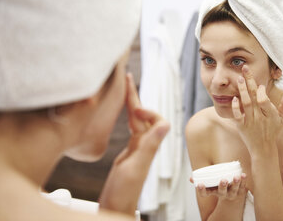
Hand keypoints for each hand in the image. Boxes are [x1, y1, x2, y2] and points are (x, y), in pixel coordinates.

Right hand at [99, 73, 169, 214]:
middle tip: (126, 78)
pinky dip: (127, 116)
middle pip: (143, 115)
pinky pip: (131, 128)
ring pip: (136, 120)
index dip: (147, 109)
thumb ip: (150, 146)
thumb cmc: (125, 190)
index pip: (156, 119)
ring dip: (131, 103)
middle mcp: (145, 144)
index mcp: (148, 145)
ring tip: (124, 88)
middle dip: (135, 96)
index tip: (135, 107)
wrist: (116, 204)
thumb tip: (166, 123)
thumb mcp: (137, 166)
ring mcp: (137, 147)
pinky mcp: (129, 151)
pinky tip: (124, 111)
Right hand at [192, 174, 246, 201]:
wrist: (232, 194)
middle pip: (222, 192)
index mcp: (213, 192)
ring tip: (236, 177)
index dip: (202, 190)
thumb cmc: (218, 186)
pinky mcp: (240, 190)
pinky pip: (242, 186)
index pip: (205, 194)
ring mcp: (231, 193)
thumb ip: (201, 180)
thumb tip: (190, 178)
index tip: (199, 184)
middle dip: (222, 186)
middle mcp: (222, 194)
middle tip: (222, 180)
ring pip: (234, 190)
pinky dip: (243, 180)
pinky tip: (243, 175)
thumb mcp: (209, 185)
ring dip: (235, 183)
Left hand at [231, 65, 282, 154]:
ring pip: (246, 104)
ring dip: (242, 90)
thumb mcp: (280, 119)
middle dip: (250, 82)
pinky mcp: (241, 126)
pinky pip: (238, 116)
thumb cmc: (272, 131)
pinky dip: (236, 107)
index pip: (265, 100)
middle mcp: (260, 117)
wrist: (263, 149)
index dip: (261, 92)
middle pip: (254, 97)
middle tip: (245, 69)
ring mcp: (250, 122)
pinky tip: (234, 98)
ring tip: (239, 78)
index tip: (260, 84)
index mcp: (270, 115)